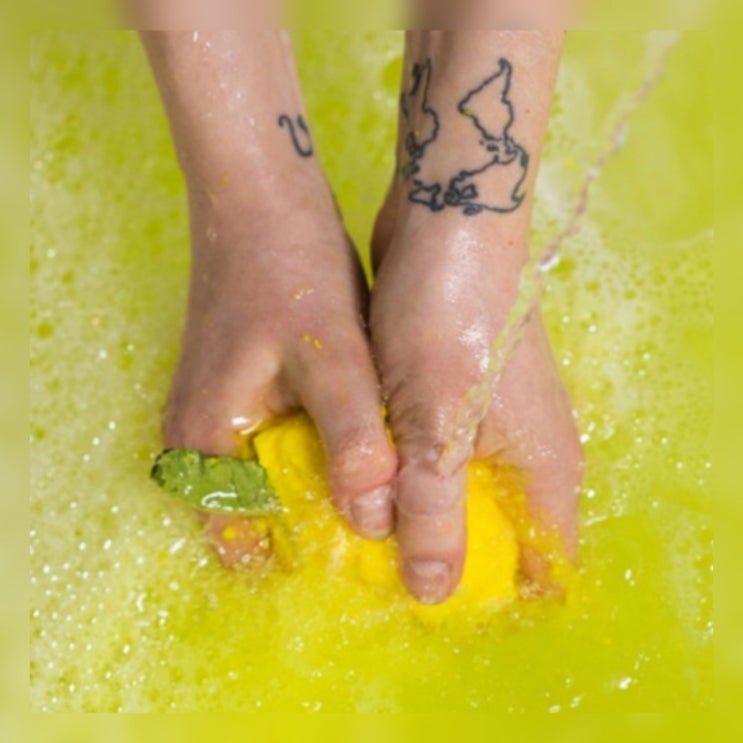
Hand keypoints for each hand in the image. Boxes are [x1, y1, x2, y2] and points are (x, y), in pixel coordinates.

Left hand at [370, 213, 582, 603]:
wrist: (447, 223)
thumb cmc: (450, 323)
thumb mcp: (438, 427)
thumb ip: (435, 512)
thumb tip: (432, 592)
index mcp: (544, 472)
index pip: (544, 567)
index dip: (494, 593)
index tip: (432, 604)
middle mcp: (528, 453)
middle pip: (493, 535)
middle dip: (439, 557)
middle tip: (375, 572)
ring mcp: (493, 421)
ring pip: (457, 493)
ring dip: (414, 514)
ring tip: (355, 534)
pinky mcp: (458, 394)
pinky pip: (435, 455)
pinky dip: (405, 474)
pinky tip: (360, 481)